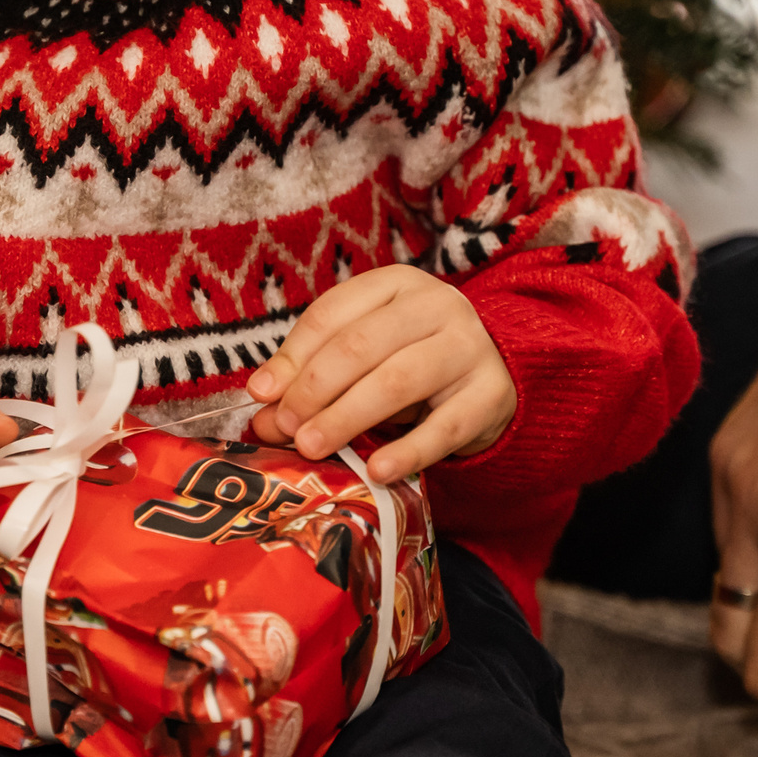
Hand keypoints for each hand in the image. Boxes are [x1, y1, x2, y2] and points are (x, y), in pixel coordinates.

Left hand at [243, 265, 515, 483]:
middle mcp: (436, 306)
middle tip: (286, 427)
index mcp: (395, 285)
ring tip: (313, 447)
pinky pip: (445, 427)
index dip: (293, 357)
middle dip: (315, 388)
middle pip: (362, 345)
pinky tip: (376, 471)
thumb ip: (313, 378)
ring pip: (399, 381)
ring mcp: (469, 347)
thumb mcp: (363, 358)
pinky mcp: (491, 394)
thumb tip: (262, 412)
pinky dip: (407, 451)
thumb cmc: (413, 360)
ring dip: (348, 417)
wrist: (495, 374)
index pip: (332, 314)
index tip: (263, 395)